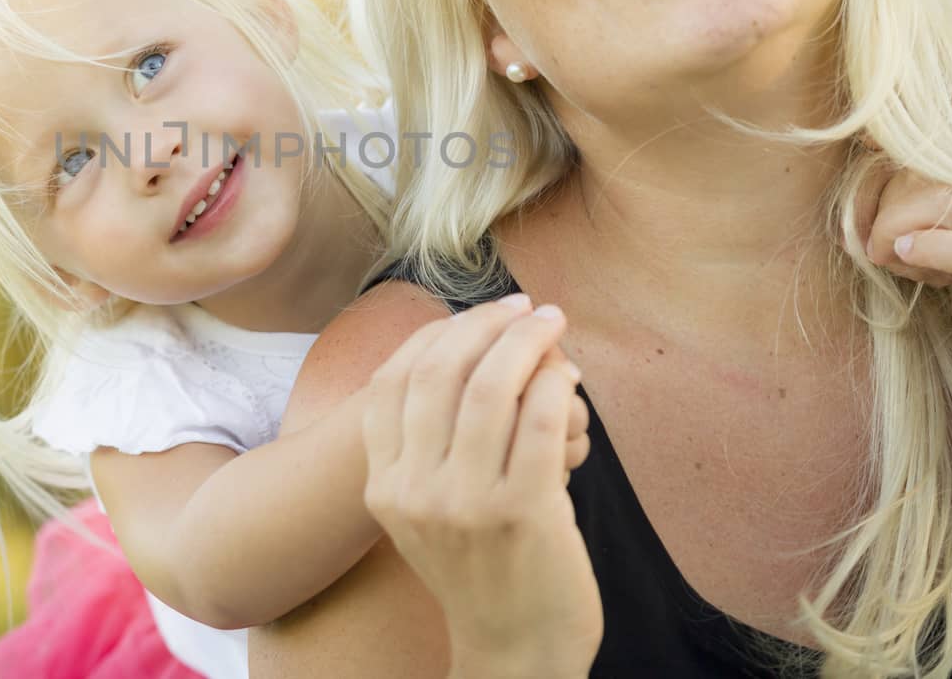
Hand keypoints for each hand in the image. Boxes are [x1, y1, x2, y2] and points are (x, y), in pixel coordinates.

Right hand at [362, 294, 601, 678]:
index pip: (393, 380)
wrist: (516, 650)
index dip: (437, 334)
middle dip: (485, 325)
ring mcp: (466, 503)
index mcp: (384, 485)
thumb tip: (460, 349)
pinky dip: (555, 383)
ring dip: (527, 342)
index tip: (479, 314)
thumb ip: (422, 444)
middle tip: (525, 307)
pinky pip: (537, 420)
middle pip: (439, 373)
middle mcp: (415, 491)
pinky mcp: (522, 512)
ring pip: (490, 387)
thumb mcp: (424, 510)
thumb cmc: (482, 568)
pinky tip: (568, 377)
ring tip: (553, 327)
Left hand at [863, 167, 951, 442]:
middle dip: (883, 213)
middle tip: (878, 252)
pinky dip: (935, 249)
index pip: (924, 155)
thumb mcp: (942, 253)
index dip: (876, 179)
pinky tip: (907, 257)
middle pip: (926, 176)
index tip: (855, 214)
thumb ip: (913, 212)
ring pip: (943, 203)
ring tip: (905, 268)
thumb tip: (861, 168)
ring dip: (898, 234)